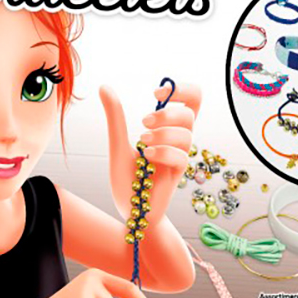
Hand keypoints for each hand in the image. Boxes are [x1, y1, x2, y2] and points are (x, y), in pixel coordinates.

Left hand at [101, 81, 200, 228]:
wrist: (130, 210)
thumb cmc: (128, 178)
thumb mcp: (117, 143)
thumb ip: (115, 117)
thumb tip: (104, 87)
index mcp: (169, 129)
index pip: (193, 100)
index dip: (182, 89)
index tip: (156, 92)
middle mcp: (178, 141)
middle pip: (190, 113)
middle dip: (167, 112)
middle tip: (143, 122)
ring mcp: (179, 157)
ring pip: (186, 133)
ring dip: (162, 133)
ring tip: (142, 143)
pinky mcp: (177, 174)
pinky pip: (180, 157)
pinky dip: (162, 152)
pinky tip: (146, 156)